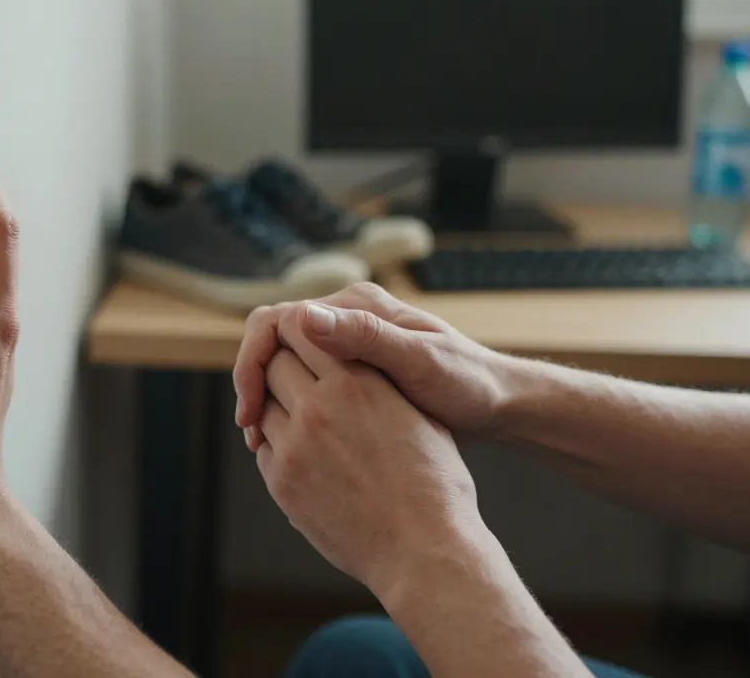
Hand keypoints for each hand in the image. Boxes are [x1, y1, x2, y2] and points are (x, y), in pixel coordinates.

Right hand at [235, 283, 514, 445]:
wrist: (499, 404)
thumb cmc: (468, 383)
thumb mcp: (419, 362)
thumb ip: (364, 337)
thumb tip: (305, 316)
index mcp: (355, 306)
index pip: (275, 322)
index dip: (252, 364)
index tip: (250, 411)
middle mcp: (347, 318)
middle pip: (273, 343)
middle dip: (253, 384)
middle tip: (251, 434)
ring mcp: (349, 344)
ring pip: (284, 364)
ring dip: (267, 399)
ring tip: (263, 443)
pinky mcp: (353, 370)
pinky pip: (304, 381)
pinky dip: (289, 408)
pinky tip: (291, 441)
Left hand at [253, 308, 483, 594]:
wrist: (425, 549)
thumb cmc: (435, 485)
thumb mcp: (418, 416)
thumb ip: (379, 384)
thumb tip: (354, 362)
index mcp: (359, 382)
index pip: (305, 332)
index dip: (302, 338)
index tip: (304, 349)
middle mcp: (321, 406)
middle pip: (273, 365)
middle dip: (279, 370)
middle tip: (292, 383)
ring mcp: (296, 445)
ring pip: (262, 408)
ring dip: (275, 410)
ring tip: (303, 425)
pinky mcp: (282, 482)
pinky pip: (264, 449)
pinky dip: (276, 448)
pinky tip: (305, 460)